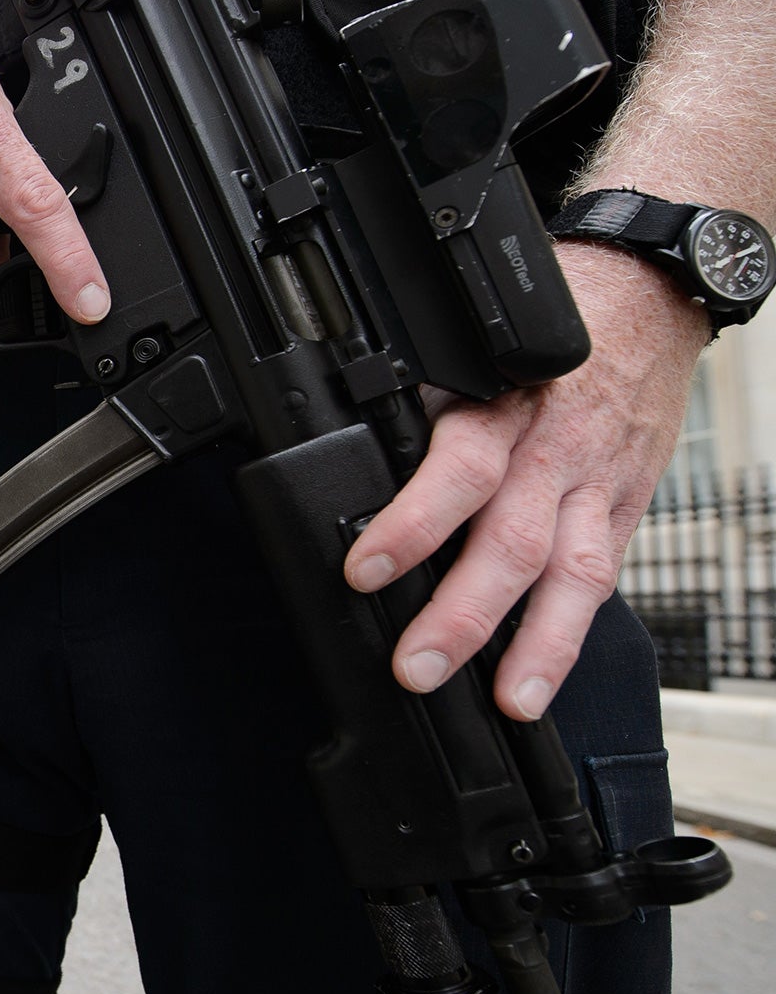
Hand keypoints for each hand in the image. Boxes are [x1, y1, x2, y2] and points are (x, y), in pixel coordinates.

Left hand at [345, 245, 708, 719]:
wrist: (645, 293)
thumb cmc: (543, 333)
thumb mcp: (469, 354)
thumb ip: (420, 413)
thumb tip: (347, 468)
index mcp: (501, 409)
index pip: (457, 469)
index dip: (413, 525)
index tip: (366, 571)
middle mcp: (554, 453)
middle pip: (512, 541)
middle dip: (463, 614)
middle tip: (416, 667)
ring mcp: (597, 484)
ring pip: (572, 572)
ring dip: (538, 647)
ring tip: (508, 701)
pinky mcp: (627, 506)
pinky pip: (603, 575)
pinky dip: (574, 631)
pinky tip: (545, 676)